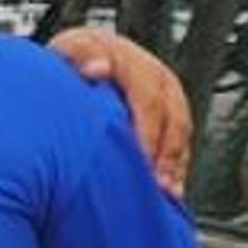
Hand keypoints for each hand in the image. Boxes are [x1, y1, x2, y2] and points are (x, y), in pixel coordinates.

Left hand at [50, 25, 192, 196]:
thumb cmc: (67, 62)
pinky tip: (172, 190)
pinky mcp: (170, 111)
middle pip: (171, 116)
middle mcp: (155, 75)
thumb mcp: (66, 54)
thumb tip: (98, 68)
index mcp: (130, 61)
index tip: (140, 157)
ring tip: (167, 192)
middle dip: (166, 152)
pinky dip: (177, 166)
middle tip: (155, 183)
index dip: (147, 130)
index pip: (148, 97)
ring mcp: (166, 93)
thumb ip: (79, 58)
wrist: (78, 58)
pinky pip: (180, 140)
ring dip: (176, 163)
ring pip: (181, 130)